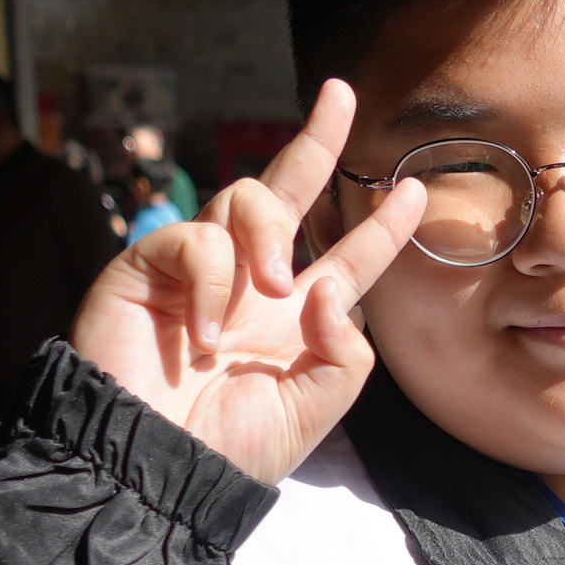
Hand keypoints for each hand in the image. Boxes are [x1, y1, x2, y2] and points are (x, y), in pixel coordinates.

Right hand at [65, 79, 430, 483]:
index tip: (417, 191)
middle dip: (316, 141)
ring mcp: (199, 270)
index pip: (347, 258)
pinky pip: (194, 237)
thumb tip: (331, 289)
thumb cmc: (234, 447)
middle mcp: (250, 282)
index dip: (382, 227)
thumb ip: (345, 350)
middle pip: (286, 192)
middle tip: (341, 97)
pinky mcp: (147, 267)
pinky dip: (212, 277)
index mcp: (294, 317)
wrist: (159, 467)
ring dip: (268, 236)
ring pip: (246, 199)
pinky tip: (207, 331)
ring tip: (271, 289)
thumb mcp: (315, 406)